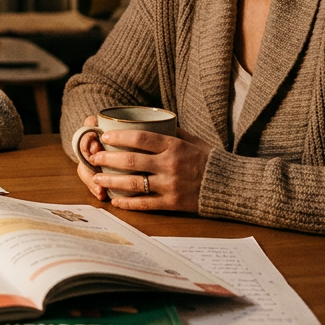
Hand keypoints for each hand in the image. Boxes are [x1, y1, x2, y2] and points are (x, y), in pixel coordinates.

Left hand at [76, 118, 211, 212]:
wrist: (231, 186)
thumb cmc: (210, 160)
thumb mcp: (193, 140)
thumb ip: (171, 132)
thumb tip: (150, 121)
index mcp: (174, 146)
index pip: (141, 138)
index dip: (119, 137)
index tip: (104, 137)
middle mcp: (170, 165)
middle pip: (131, 160)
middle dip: (108, 158)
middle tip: (93, 157)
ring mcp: (170, 185)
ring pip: (133, 183)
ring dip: (111, 181)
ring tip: (96, 178)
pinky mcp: (172, 202)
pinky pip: (145, 203)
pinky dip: (128, 203)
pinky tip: (115, 201)